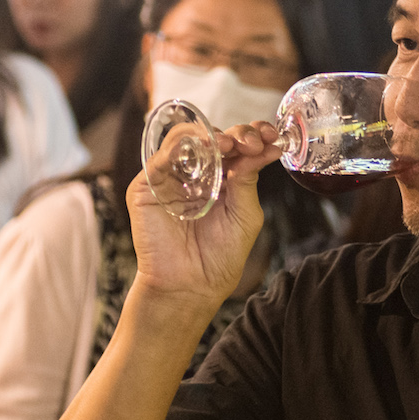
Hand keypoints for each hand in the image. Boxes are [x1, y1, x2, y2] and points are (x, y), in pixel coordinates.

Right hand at [124, 121, 283, 309]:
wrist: (191, 286)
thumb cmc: (220, 256)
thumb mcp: (245, 214)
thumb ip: (249, 180)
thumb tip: (266, 147)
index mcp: (221, 178)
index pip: (235, 146)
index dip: (253, 134)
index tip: (272, 135)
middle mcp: (195, 174)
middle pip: (213, 137)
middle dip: (236, 133)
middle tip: (252, 141)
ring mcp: (170, 178)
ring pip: (185, 139)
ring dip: (209, 136)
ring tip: (228, 145)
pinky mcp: (146, 187)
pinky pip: (160, 157)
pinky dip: (181, 148)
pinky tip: (203, 150)